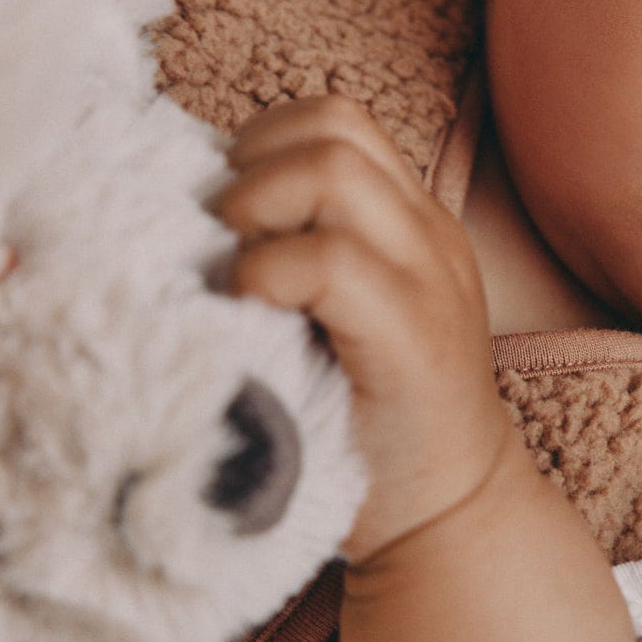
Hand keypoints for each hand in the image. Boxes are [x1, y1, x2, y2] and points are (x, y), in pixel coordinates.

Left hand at [211, 94, 516, 566]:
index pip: (337, 121)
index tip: (231, 218)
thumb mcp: (345, 319)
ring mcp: (428, 281)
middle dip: (253, 166)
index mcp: (413, 224)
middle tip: (227, 242)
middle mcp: (429, 236)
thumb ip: (304, 257)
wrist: (446, 520)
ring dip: (258, 208)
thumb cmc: (369, 426)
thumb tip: (195, 213)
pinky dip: (268, 275)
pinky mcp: (413, 338)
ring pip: (334, 170)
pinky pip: (331, 261)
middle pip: (334, 125)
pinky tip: (253, 316)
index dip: (264, 143)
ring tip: (239, 273)